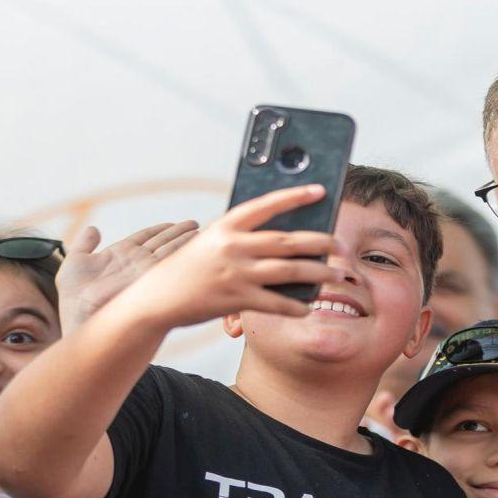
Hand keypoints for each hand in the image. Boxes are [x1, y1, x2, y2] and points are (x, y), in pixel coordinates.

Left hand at [56, 221, 198, 330]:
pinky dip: (184, 250)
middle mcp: (137, 261)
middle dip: (179, 233)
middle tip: (195, 224)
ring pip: (170, 249)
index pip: (146, 237)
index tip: (174, 223)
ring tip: (200, 231)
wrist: (80, 315)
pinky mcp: (152, 276)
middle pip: (163, 241)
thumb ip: (85, 244)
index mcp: (121, 254)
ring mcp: (146, 268)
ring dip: (186, 239)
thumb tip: (94, 228)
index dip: (160, 229)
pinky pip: (171, 259)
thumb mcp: (74, 262)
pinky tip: (194, 243)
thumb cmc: (73, 297)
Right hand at [111, 184, 342, 329]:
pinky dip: (295, 306)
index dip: (295, 196)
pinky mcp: (235, 299)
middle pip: (288, 241)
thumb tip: (286, 239)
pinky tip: (308, 307)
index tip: (321, 190)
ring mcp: (235, 273)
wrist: (155, 299)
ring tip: (337, 274)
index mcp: (226, 226)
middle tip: (342, 246)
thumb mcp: (210, 243)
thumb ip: (242, 237)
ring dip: (318, 273)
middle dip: (320, 242)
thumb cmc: (189, 268)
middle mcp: (232, 246)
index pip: (267, 205)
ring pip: (289, 271)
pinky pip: (276, 303)